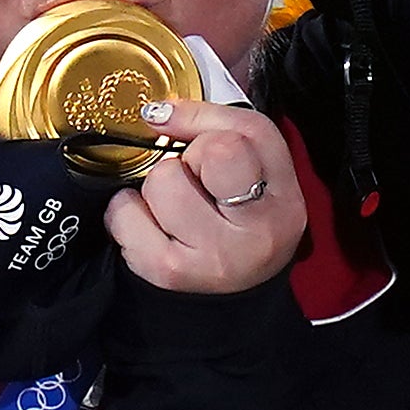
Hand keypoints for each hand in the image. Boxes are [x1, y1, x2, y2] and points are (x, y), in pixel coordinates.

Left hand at [104, 94, 308, 294]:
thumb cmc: (241, 219)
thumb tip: (156, 112)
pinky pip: (125, 213)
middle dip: (189, 160)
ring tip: (174, 209)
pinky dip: (127, 213)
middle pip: (204, 153)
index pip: (238, 139)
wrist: (231, 296)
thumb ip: (214, 123)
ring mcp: (211, 258)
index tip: (210, 158)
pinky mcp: (168, 272)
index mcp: (284, 203)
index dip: (213, 138)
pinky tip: (149, 226)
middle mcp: (256, 235)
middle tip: (197, 188)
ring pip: (161, 180)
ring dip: (156, 188)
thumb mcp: (256, 167)